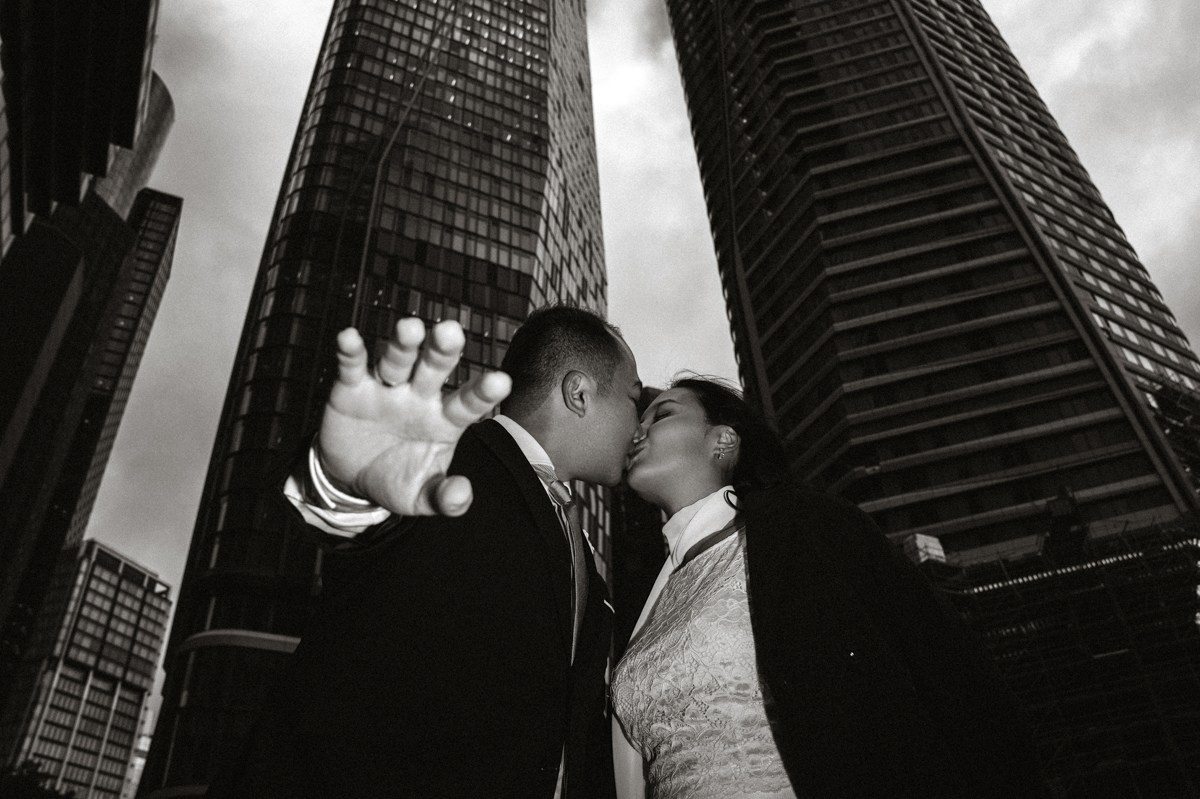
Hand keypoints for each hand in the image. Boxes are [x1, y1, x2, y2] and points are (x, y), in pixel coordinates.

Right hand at [317, 318, 511, 515]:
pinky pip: (352, 368)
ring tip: (410, 328)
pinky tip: (349, 337)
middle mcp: (419, 397)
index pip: (467, 404)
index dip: (482, 393)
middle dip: (442, 351)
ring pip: (397, 361)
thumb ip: (443, 498)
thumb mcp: (421, 497)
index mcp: (444, 420)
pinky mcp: (352, 390)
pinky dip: (350, 352)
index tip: (501, 381)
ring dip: (402, 345)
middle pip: (434, 369)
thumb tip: (460, 495)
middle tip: (451, 332)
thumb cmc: (395, 480)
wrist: (351, 478)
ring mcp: (386, 390)